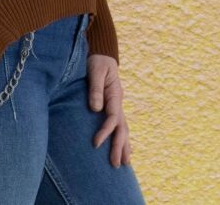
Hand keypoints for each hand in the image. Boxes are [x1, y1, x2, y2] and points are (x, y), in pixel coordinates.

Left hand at [88, 53, 132, 168]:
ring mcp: (117, 104)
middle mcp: (118, 102)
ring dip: (124, 146)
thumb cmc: (96, 60)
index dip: (105, 132)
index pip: (113, 118)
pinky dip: (122, 137)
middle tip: (116, 165)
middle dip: (119, 147)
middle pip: (122, 128)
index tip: (95, 143)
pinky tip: (124, 148)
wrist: (102, 54)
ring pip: (123, 128)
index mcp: (115, 94)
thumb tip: (95, 109)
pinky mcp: (112, 105)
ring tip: (125, 164)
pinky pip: (119, 125)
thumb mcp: (95, 70)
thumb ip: (95, 88)